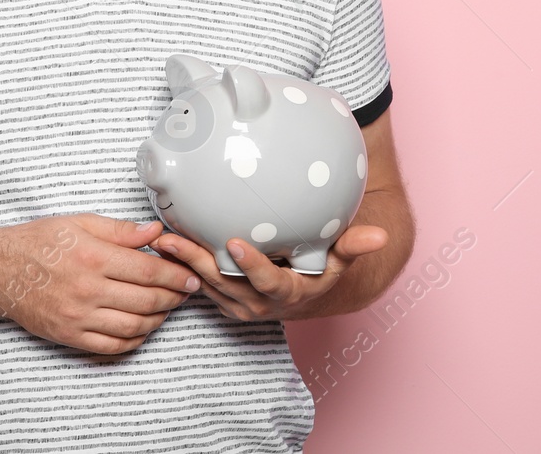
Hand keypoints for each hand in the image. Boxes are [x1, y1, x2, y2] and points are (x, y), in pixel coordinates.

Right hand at [0, 214, 201, 355]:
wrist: (0, 271)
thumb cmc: (40, 242)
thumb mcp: (80, 223)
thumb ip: (120, 230)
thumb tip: (154, 231)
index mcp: (92, 257)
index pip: (148, 271)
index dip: (176, 275)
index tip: (191, 275)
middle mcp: (87, 290)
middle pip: (146, 300)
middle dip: (174, 296)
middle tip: (187, 291)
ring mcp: (78, 317)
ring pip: (133, 326)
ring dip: (159, 319)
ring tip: (168, 307)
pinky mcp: (70, 336)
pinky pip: (111, 346)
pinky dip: (134, 340)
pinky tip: (143, 327)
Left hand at [154, 224, 387, 321]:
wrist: (302, 296)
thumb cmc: (320, 270)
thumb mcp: (338, 261)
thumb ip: (353, 246)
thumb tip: (380, 236)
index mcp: (287, 295)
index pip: (267, 282)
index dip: (250, 266)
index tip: (233, 244)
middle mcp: (259, 305)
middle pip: (225, 283)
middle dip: (198, 262)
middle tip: (175, 239)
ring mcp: (237, 305)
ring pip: (206, 285)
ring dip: (182, 264)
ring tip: (160, 239)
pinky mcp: (222, 300)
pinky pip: (200, 285)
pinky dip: (182, 266)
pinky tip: (164, 244)